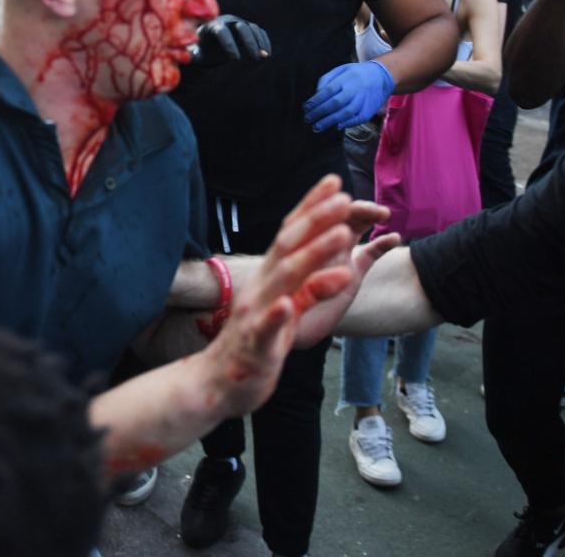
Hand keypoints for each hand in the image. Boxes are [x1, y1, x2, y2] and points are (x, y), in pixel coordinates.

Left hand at [192, 14, 271, 65]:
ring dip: (259, 42)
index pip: (222, 32)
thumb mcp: (195, 51)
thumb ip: (192, 53)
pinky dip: (264, 41)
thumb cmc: (201, 46)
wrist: (211, 38)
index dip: (229, 44)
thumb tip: (189, 56)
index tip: (234, 59)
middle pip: (241, 27)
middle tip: (253, 58)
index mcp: (212, 26)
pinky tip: (267, 53)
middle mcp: (227, 21)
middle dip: (248, 42)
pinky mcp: (248, 26)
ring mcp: (239, 22)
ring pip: (252, 28)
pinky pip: (259, 31)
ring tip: (264, 57)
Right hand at [202, 175, 399, 416]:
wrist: (219, 381)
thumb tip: (335, 261)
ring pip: (286, 279)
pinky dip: (276, 314)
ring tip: (341, 236)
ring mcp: (257, 314)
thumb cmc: (257, 343)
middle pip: (290, 246)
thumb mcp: (286, 307)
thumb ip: (307, 284)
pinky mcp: (256, 344)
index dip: (312, 206)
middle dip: (318, 220)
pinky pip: (266, 327)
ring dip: (313, 255)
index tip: (335, 182)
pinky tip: (288, 304)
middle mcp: (262, 286)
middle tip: (346, 199)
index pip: (291, 233)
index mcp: (270, 276)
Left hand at [304, 61, 394, 131]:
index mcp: (346, 78)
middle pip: (336, 103)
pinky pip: (359, 118)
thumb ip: (326, 80)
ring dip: (330, 121)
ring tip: (317, 127)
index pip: (328, 90)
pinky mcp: (370, 108)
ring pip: (346, 112)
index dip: (316, 100)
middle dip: (320, 112)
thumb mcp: (340, 69)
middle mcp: (355, 89)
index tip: (306, 108)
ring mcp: (363, 99)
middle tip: (308, 119)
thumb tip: (316, 94)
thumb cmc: (355, 73)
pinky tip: (337, 127)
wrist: (381, 75)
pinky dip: (348, 124)